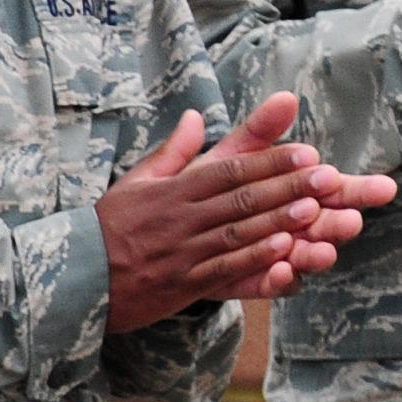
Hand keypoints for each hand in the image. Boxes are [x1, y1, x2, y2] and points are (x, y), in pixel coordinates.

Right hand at [96, 95, 395, 331]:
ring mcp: (182, 253)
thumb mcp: (134, 183)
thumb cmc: (106, 230)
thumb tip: (196, 116)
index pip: (228, 171)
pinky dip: (255, 260)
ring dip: (278, 221)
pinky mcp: (182, 285)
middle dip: (286, 187)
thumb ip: (172, 152)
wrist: (74, 280)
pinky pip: (224, 269)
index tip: (304, 153)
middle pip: (241, 199)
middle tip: (327, 177)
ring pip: (238, 233)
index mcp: (172, 192)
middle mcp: (180, 219)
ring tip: (315, 210)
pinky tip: (283, 252)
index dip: (269, 162)